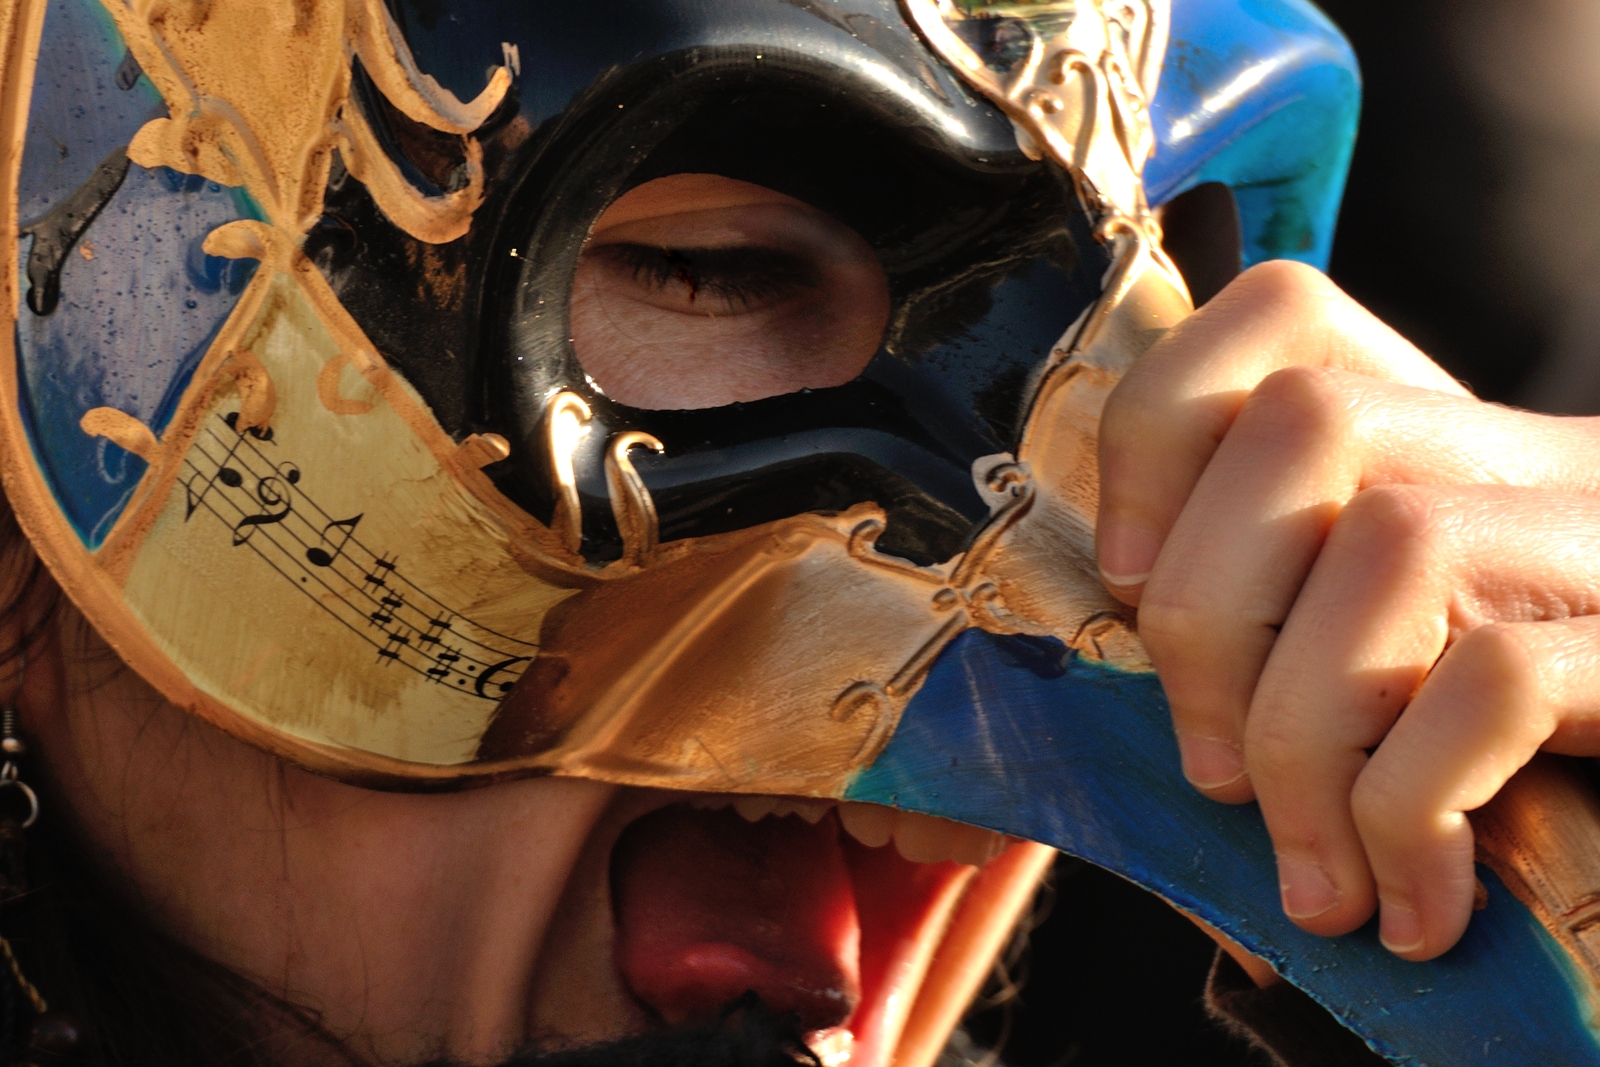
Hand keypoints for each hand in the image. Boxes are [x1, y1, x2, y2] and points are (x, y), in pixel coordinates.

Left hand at [1096, 260, 1599, 960]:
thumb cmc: (1517, 778)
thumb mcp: (1378, 671)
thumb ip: (1273, 625)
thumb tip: (1128, 657)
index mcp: (1443, 445)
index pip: (1282, 312)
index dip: (1159, 432)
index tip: (1127, 584)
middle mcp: (1536, 459)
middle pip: (1306, 421)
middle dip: (1204, 613)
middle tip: (1211, 772)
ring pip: (1394, 542)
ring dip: (1300, 738)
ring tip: (1314, 872)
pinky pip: (1494, 679)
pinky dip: (1408, 810)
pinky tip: (1414, 906)